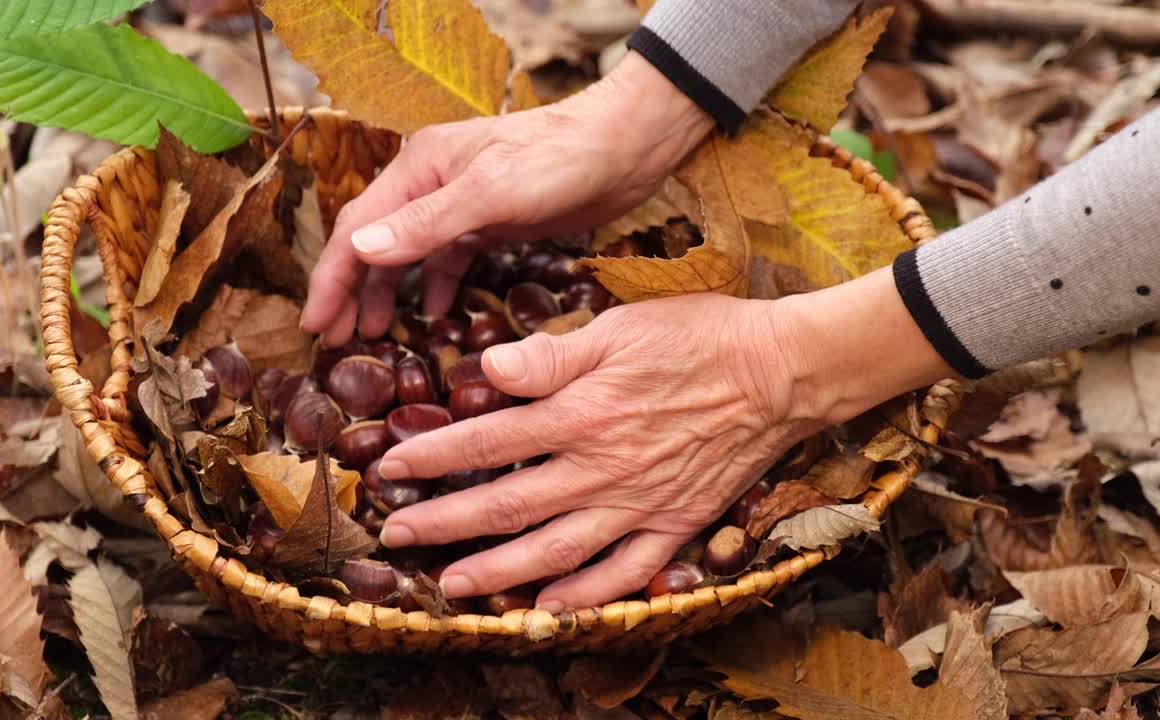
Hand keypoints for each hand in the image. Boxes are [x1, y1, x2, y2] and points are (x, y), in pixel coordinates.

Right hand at [300, 52, 713, 345]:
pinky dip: (437, 288)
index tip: (314, 325)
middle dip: (351, 292)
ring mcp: (461, 204)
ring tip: (374, 338)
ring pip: (409, 256)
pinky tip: (433, 317)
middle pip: (375, 244)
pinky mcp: (492, 223)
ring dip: (388, 294)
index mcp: (418, 169)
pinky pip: (449, 260)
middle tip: (334, 342)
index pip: (358, 229)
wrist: (623, 148)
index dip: (331, 279)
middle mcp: (431, 185)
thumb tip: (360, 250)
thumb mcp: (490, 193)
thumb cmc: (558, 160)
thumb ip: (426, 224)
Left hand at [376, 267, 954, 609]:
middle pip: (507, 504)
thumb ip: (550, 356)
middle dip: (444, 522)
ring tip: (452, 585)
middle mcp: (601, 468)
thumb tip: (486, 369)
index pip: (488, 440)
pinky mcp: (674, 525)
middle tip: (396, 534)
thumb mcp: (618, 327)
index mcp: (581, 413)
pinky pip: (624, 573)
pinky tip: (547, 610)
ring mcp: (638, 504)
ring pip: (555, 550)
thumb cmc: (697, 338)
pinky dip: (585, 596)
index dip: (433, 456)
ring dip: (497, 570)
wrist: (778, 372)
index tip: (391, 467)